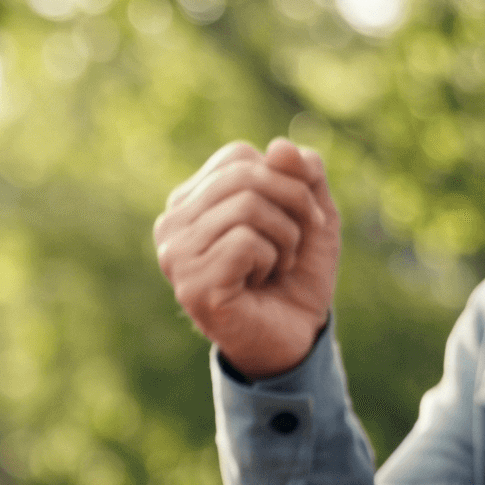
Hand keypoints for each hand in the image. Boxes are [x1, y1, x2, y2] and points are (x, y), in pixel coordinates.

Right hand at [155, 138, 339, 378]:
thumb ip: (303, 172)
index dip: (284, 179)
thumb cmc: (296, 274)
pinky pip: (246, 242)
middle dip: (293, 203)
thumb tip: (278, 147)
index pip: (237, 156)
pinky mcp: (191, 285)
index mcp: (190, 201)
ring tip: (276, 266)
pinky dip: (271, 261)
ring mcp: (176, 256)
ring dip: (284, 238)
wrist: (296, 337)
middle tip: (297, 242)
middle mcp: (172, 225)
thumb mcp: (312, 212)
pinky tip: (260, 283)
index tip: (298, 217)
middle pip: (244, 175)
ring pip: (247, 206)